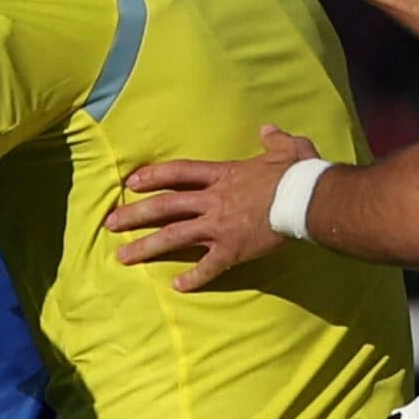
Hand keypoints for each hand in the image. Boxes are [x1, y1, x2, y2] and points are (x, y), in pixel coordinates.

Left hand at [106, 126, 318, 291]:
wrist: (309, 200)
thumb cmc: (298, 173)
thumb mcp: (286, 148)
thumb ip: (273, 139)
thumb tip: (269, 130)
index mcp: (223, 176)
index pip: (178, 173)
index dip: (153, 176)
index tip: (130, 182)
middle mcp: (213, 201)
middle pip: (164, 206)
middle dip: (134, 215)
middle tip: (109, 224)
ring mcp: (219, 227)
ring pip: (174, 237)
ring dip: (147, 247)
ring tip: (122, 257)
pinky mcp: (232, 250)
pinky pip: (208, 267)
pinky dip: (193, 278)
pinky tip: (177, 288)